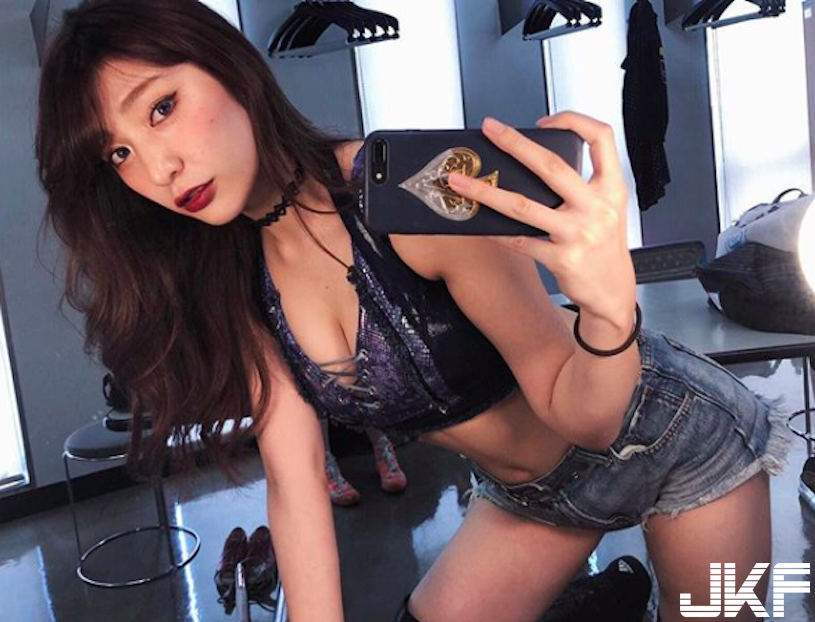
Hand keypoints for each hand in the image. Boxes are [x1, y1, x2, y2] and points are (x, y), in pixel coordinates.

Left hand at [447, 112, 635, 326]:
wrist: (613, 293)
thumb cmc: (605, 248)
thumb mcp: (607, 209)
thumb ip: (582, 185)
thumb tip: (531, 163)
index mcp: (611, 188)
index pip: (601, 137)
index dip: (573, 120)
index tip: (545, 121)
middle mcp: (598, 207)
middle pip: (551, 165)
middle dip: (515, 143)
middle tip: (490, 130)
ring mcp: (578, 234)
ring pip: (523, 205)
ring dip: (486, 192)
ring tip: (461, 182)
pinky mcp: (562, 259)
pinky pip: (518, 241)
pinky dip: (495, 231)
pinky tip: (477, 222)